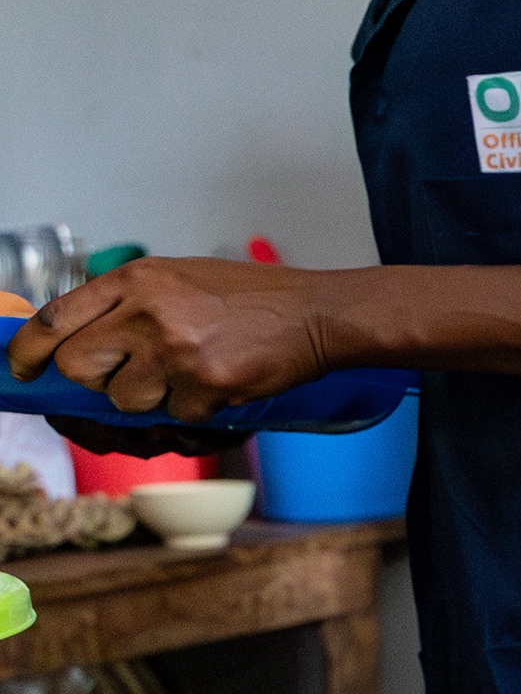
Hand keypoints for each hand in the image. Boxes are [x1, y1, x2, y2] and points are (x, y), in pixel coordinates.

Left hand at [7, 259, 337, 421]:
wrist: (318, 314)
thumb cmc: (253, 296)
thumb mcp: (180, 277)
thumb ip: (128, 301)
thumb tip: (74, 340)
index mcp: (138, 279)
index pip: (55, 318)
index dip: (28, 351)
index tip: (23, 369)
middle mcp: (149, 311)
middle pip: (78, 366)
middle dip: (97, 380)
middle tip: (130, 373)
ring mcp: (176, 350)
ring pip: (124, 400)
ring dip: (152, 397)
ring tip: (190, 372)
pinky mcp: (204, 385)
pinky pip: (175, 416)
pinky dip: (196, 407)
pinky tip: (221, 380)